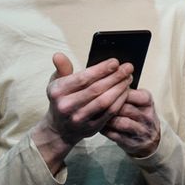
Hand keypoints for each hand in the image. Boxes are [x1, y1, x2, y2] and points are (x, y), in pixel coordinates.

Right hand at [32, 53, 133, 170]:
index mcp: (57, 92)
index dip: (101, 69)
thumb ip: (62, 68)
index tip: (115, 62)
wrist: (60, 129)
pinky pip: (109, 113)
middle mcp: (66, 106)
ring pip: (104, 101)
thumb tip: (58, 55)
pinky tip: (125, 91)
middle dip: (115, 76)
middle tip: (128, 68)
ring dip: (119, 88)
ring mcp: (78, 119)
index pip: (83, 78)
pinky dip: (120, 101)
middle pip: (96, 89)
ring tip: (128, 78)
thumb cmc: (62, 100)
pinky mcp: (90, 128)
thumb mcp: (56, 83)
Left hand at [101, 88, 160, 157]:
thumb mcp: (138, 101)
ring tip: (96, 114)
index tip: (102, 92)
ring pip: (121, 123)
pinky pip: (115, 135)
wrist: (150, 138)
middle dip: (108, 106)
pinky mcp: (131, 142)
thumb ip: (125, 93)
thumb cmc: (139, 115)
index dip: (114, 93)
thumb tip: (104, 83)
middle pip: (125, 108)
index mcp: (147, 102)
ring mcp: (139, 131)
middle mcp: (146, 116)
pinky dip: (105, 130)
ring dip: (106, 118)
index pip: (130, 94)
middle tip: (94, 103)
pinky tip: (98, 125)